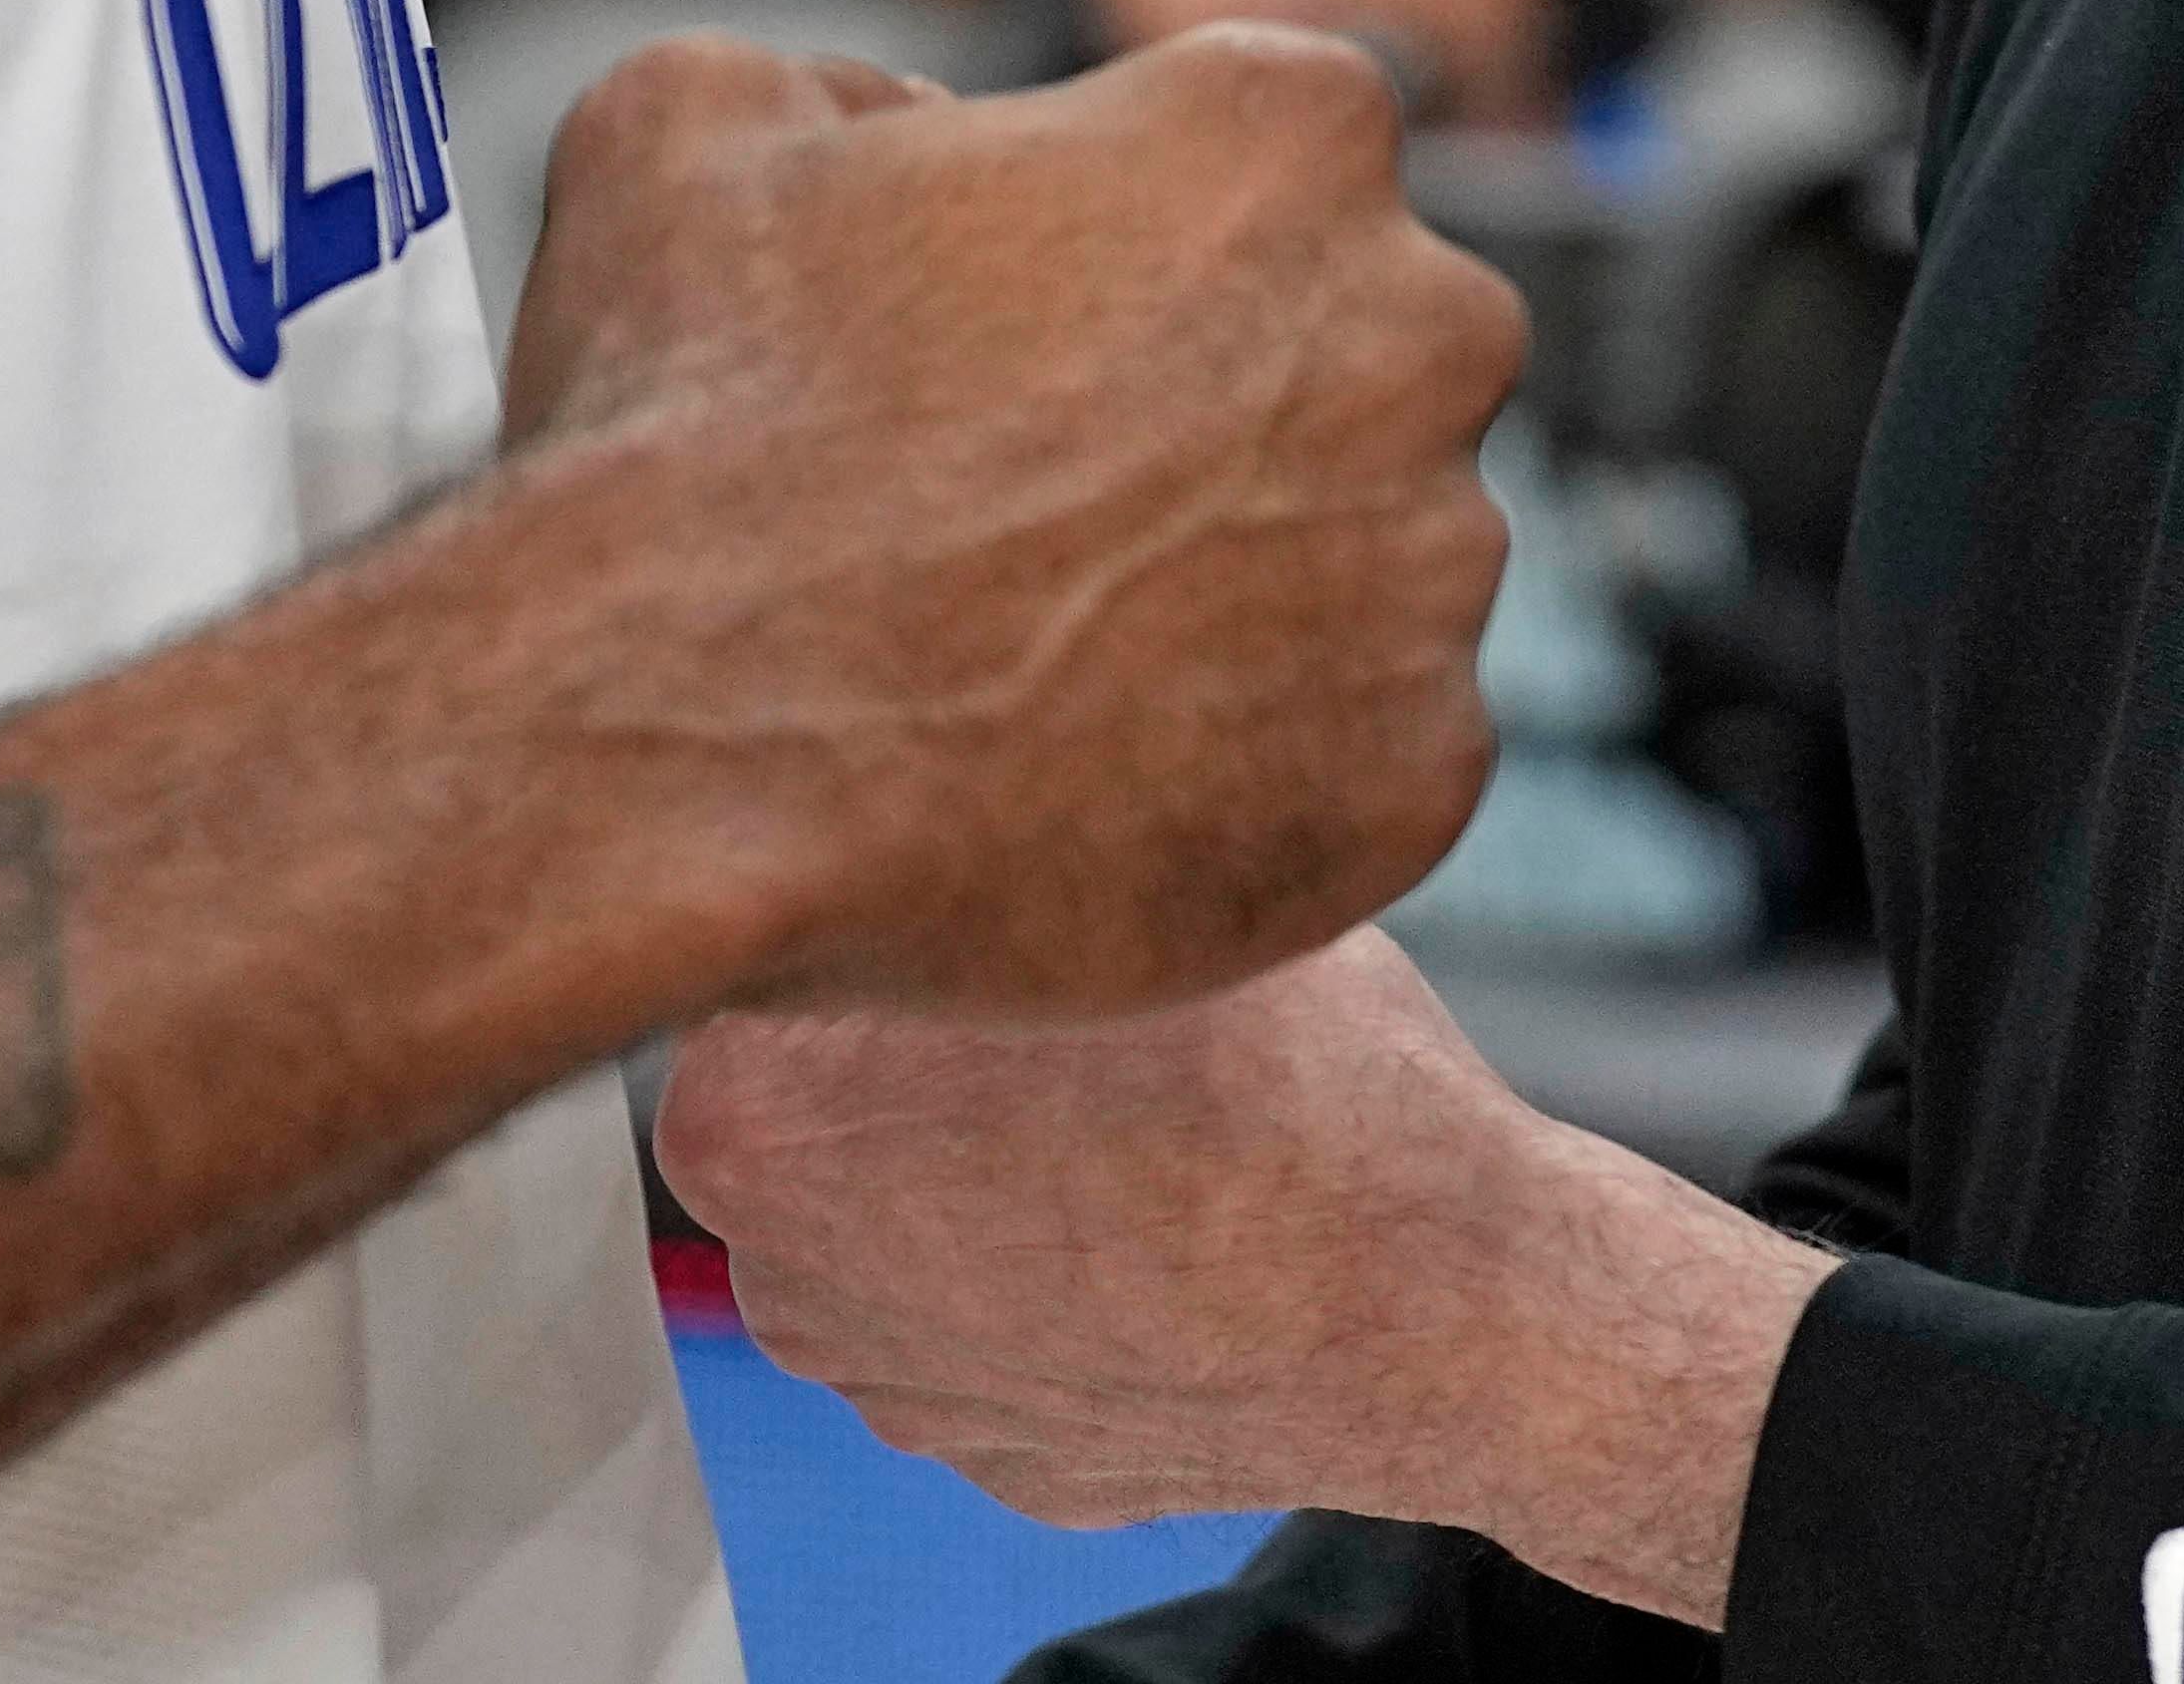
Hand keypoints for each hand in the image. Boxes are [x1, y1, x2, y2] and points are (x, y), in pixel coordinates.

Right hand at [503, 26, 1517, 1013]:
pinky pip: (1367, 757)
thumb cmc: (681, 417)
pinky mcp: (1423, 778)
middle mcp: (1424, 330)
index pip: (1278, 167)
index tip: (1034, 336)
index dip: (1144, 248)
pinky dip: (1256, 774)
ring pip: (1375, 568)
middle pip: (1364, 359)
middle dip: (1241, 416)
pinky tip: (1089, 780)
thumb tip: (909, 133)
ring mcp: (1441, 570)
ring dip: (1254, 600)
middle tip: (1050, 505)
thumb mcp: (699, 120)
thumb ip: (849, 88)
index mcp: (1292, 128)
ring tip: (1046, 658)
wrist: (663, 747)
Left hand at [669, 939, 1829, 1614]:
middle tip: (1050, 953)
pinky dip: (1048, 1251)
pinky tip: (1160, 1201)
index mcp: (751, 1108)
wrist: (1439, 1312)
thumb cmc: (1291, 1081)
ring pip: (891, 1196)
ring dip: (968, 1141)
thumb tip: (920, 734)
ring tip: (1128, 1087)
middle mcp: (777, 1265)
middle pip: (802, 1077)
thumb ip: (971, 826)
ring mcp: (883, 1378)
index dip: (858, 875)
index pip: (743, 942)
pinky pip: (983, 1303)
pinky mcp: (985, 1448)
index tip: (944, 840)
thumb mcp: (1116, 869)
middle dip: (898, 1020)